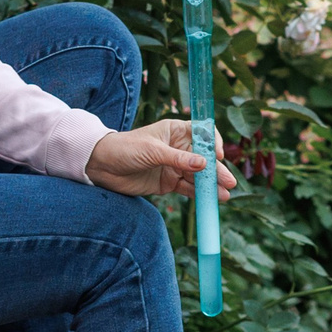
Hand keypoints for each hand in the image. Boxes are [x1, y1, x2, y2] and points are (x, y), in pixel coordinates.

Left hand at [85, 120, 240, 199]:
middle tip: (229, 182)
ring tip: (224, 195)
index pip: (202, 133)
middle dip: (216, 170)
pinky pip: (188, 188)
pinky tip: (212, 200)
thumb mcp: (153, 151)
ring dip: (211, 185)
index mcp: (175, 131)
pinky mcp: (168, 182)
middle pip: (204, 158)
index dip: (213, 143)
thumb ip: (178, 158)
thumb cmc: (125, 149)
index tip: (218, 156)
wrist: (102, 167)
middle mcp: (178, 148)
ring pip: (198, 176)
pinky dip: (199, 194)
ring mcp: (174, 166)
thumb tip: (204, 164)